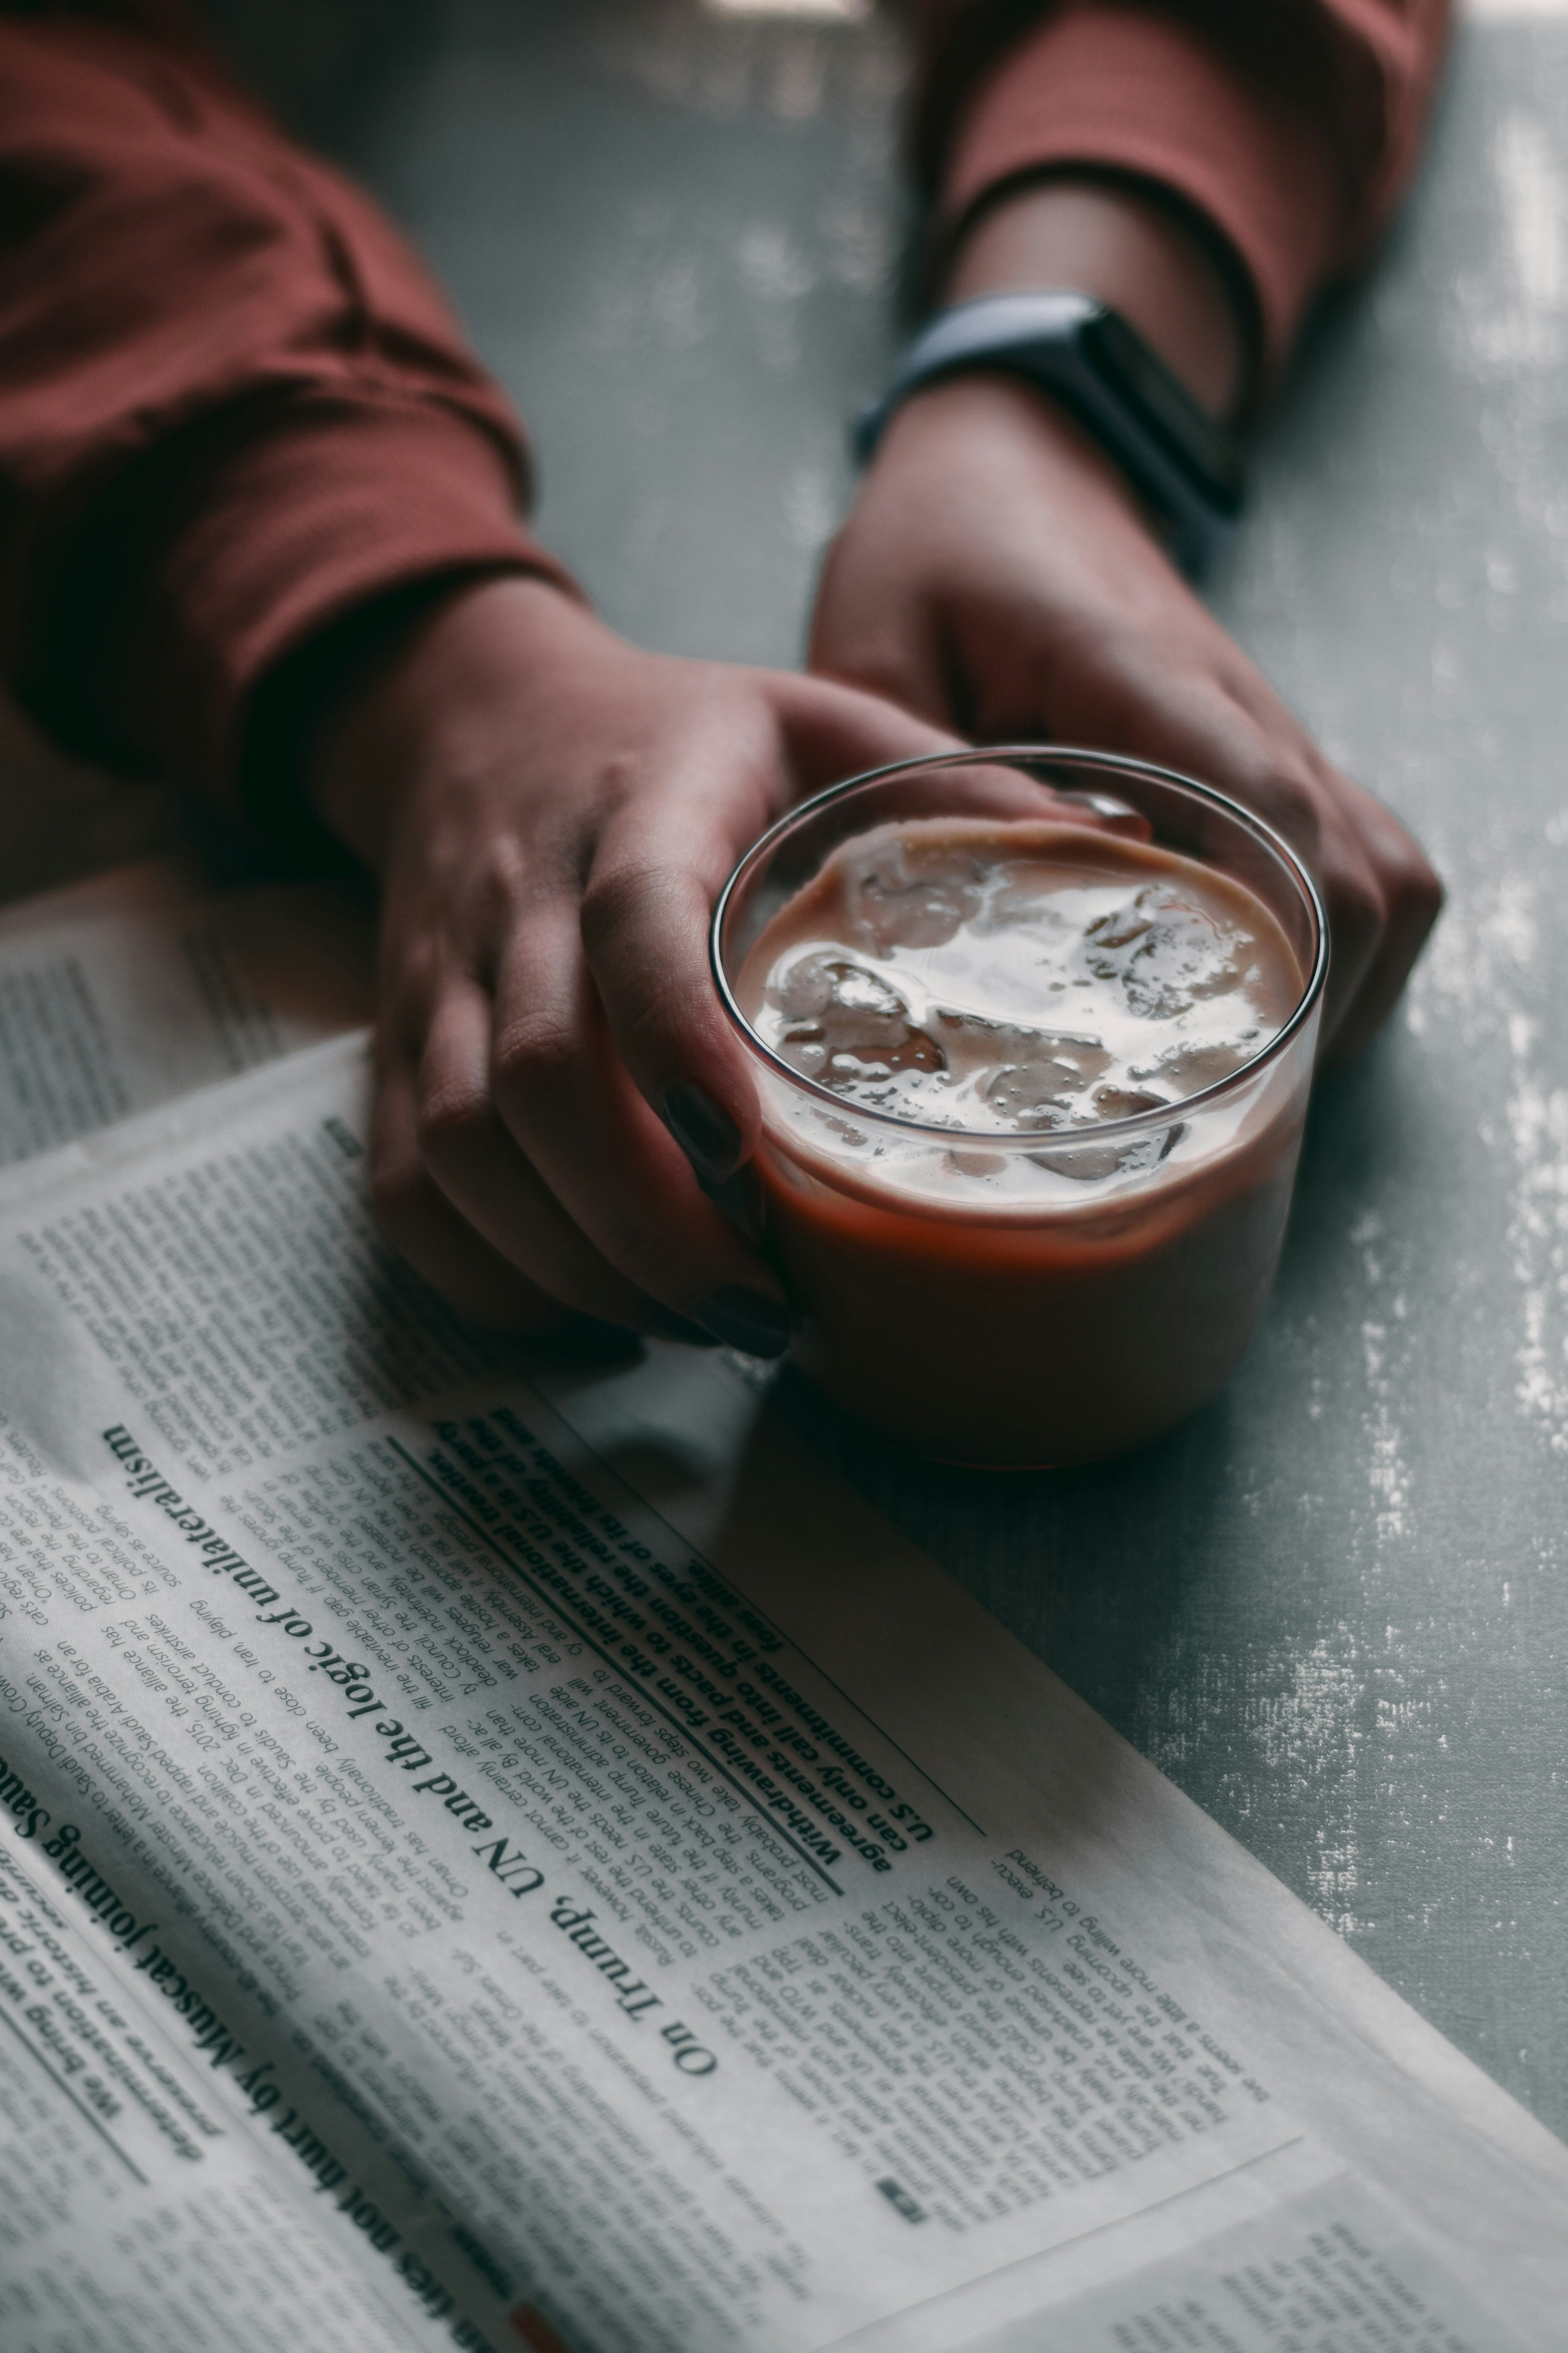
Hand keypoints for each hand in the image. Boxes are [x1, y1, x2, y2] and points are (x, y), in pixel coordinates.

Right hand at [310, 575, 956, 1348]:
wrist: (469, 718)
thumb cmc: (677, 736)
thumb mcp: (815, 718)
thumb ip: (948, 782)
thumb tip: (1116, 851)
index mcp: (636, 807)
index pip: (631, 928)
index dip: (675, 1044)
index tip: (752, 1156)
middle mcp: (514, 900)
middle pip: (536, 1085)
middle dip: (649, 1223)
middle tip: (766, 1310)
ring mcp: (439, 984)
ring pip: (461, 1154)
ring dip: (578, 1266)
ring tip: (699, 1325)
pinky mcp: (398, 1052)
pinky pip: (407, 1194)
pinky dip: (491, 1283)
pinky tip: (594, 1322)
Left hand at [809, 373, 1440, 1061]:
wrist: (1014, 456)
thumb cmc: (938, 550)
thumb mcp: (873, 645)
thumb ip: (900, 776)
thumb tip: (946, 914)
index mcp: (1142, 679)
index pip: (1266, 816)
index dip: (1267, 943)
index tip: (1213, 1048)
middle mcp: (1239, 710)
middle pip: (1358, 880)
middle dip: (1307, 1009)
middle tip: (1207, 1104)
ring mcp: (1273, 734)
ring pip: (1389, 879)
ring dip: (1341, 987)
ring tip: (1239, 1075)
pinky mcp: (1272, 758)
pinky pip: (1368, 859)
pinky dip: (1343, 946)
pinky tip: (1257, 1004)